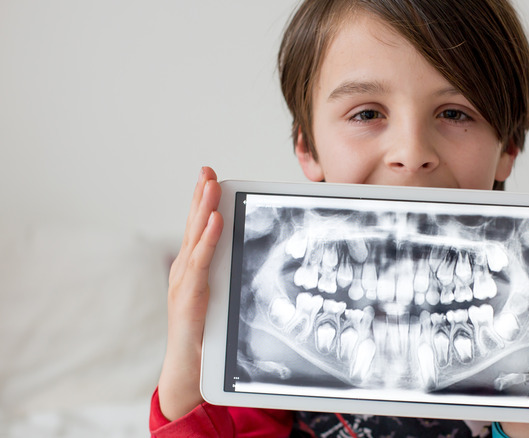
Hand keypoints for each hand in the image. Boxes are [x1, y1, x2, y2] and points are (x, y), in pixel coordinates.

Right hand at [158, 167, 222, 420]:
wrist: (189, 370)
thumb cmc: (208, 336)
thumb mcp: (225, 300)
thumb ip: (233, 279)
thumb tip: (257, 260)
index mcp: (194, 270)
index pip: (199, 230)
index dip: (203, 203)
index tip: (211, 178)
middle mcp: (185, 271)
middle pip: (194, 227)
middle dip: (200, 197)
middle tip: (207, 171)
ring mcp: (184, 282)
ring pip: (195, 239)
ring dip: (203, 209)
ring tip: (210, 185)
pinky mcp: (189, 296)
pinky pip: (201, 262)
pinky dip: (208, 239)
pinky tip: (215, 220)